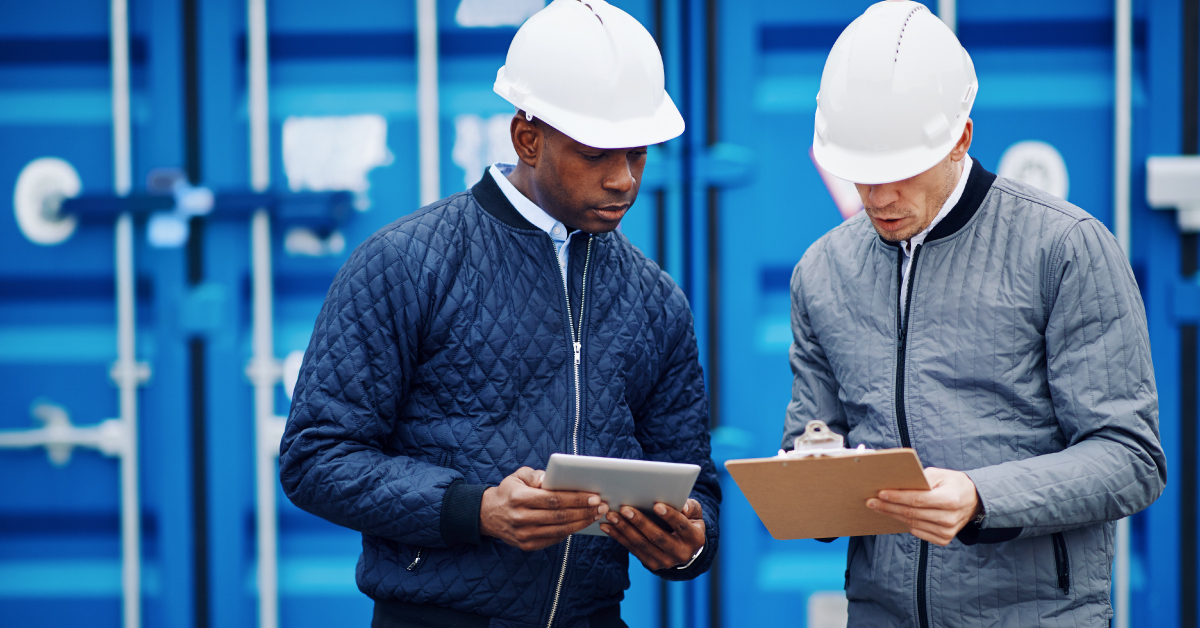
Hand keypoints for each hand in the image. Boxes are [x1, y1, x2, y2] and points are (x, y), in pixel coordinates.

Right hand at [480, 467, 606, 550]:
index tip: (594, 496)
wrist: (488, 515)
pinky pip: (553, 539)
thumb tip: (552, 478)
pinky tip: (581, 523)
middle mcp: (521, 518)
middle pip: (560, 516)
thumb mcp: (518, 476)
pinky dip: (569, 531)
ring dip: (581, 523)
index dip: (576, 499)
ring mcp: (524, 535)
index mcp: (519, 498)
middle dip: (584, 511)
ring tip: (596, 515)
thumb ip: (536, 475)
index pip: (553, 499)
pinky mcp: (527, 545)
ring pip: (559, 530)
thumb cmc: (509, 491)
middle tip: (602, 506)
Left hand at [600, 499, 704, 570]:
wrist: (686, 549)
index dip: (670, 516)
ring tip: (611, 515)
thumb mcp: (695, 515)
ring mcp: (665, 562)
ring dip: (624, 529)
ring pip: (642, 544)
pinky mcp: (651, 564)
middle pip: (657, 537)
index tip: (656, 505)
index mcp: (694, 539)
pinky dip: (618, 537)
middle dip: (640, 522)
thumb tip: (682, 505)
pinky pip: (633, 549)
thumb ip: (690, 507)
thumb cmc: (689, 523)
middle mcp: (680, 553)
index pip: (681, 526)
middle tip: (625, 508)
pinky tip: (607, 527)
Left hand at [866, 467, 979, 545]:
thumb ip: (920, 479)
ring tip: (878, 507)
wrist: (972, 500)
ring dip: (892, 515)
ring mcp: (947, 532)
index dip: (897, 497)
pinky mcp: (943, 539)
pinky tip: (894, 515)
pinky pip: (917, 532)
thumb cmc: (952, 483)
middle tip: (871, 501)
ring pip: (912, 524)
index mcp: (950, 499)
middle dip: (888, 506)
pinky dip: (904, 523)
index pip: (918, 499)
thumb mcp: (939, 474)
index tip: (880, 493)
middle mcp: (950, 518)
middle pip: (912, 513)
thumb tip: (896, 483)